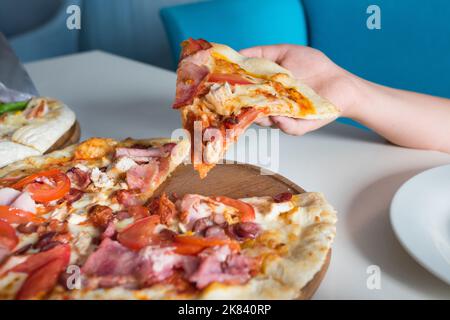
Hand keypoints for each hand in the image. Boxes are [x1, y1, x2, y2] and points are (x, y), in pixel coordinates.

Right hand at [240, 45, 361, 134]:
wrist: (339, 82)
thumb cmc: (314, 67)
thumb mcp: (285, 52)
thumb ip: (262, 53)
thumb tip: (238, 53)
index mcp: (266, 89)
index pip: (245, 93)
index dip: (234, 90)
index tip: (224, 85)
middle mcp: (271, 105)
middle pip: (250, 110)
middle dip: (242, 105)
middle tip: (235, 99)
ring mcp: (284, 116)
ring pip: (266, 121)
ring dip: (260, 115)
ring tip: (258, 106)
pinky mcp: (299, 126)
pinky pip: (288, 128)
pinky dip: (282, 124)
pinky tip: (279, 116)